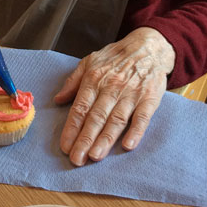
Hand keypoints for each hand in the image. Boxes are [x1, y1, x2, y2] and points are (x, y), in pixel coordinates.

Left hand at [54, 27, 174, 165]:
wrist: (148, 46)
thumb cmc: (116, 57)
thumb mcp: (90, 61)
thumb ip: (73, 81)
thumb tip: (57, 100)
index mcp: (94, 79)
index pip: (80, 108)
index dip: (71, 128)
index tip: (65, 146)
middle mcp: (111, 87)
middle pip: (96, 117)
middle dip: (85, 139)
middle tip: (76, 159)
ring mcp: (131, 93)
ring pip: (116, 120)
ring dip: (106, 139)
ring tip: (95, 156)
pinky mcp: (149, 98)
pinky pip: (142, 117)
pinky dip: (136, 131)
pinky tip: (128, 145)